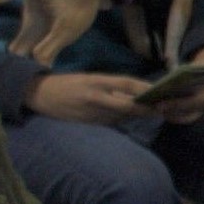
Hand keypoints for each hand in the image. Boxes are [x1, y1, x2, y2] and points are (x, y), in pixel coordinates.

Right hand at [28, 69, 148, 124]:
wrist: (41, 95)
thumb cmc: (68, 85)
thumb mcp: (88, 79)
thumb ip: (109, 88)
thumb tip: (133, 96)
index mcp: (96, 81)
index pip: (126, 84)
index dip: (144, 89)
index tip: (159, 91)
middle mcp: (96, 96)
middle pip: (127, 105)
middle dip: (145, 108)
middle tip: (162, 109)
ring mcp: (91, 112)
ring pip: (121, 116)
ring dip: (136, 115)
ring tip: (154, 113)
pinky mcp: (87, 123)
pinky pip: (110, 123)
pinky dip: (122, 121)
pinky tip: (131, 119)